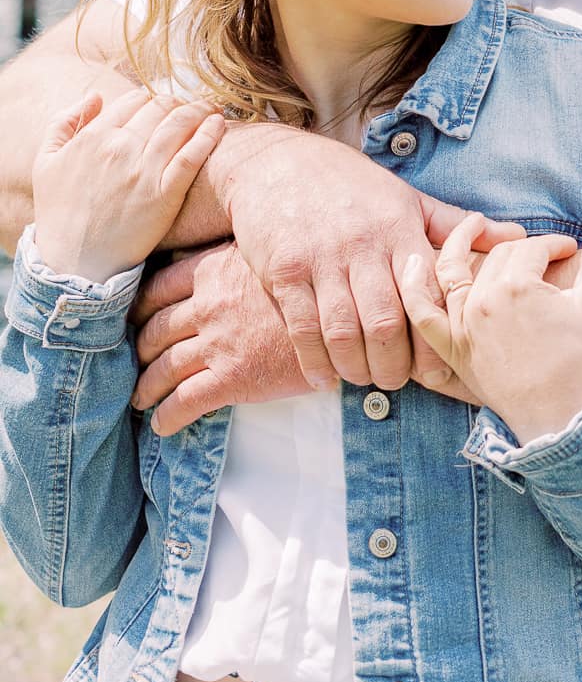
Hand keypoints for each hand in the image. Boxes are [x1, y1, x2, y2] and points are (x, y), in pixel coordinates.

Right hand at [32, 87, 224, 283]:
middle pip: (161, 108)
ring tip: (210, 110)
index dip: (151, 100)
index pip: (135, 99)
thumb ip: (64, 123)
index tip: (161, 107)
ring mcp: (144, 171)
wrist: (74, 264)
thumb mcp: (45, 163)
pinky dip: (208, 133)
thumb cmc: (59, 214)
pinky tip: (218, 123)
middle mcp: (120, 148)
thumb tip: (95, 95)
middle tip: (189, 108)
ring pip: (179, 124)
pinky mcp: (165, 194)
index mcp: (94, 137)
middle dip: (177, 103)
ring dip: (198, 110)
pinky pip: (193, 154)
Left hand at [130, 241, 310, 434]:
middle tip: (138, 362)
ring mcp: (218, 343)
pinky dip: (167, 417)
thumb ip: (233, 257)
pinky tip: (162, 426)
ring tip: (142, 399)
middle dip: (141, 350)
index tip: (136, 321)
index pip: (159, 289)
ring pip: (164, 369)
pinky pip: (184, 402)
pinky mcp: (232, 378)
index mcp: (214, 270)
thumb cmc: (311, 284)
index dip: (142, 309)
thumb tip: (208, 255)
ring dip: (147, 387)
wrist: (345, 319)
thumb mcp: (267, 255)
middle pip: (155, 330)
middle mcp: (209, 306)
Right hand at [214, 123, 524, 390]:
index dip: (435, 340)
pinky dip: (315, 363)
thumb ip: (454, 227)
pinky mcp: (284, 271)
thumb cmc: (349, 186)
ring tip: (366, 379)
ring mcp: (320, 259)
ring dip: (357, 368)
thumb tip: (516, 236)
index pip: (428, 293)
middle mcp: (362, 244)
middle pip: (387, 322)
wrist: (278, 164)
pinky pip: (302, 329)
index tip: (440, 371)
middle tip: (398, 382)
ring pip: (345, 332)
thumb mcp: (405, 197)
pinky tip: (327, 377)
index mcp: (399, 228)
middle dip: (395, 366)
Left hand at [400, 212, 581, 443]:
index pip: (534, 249)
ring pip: (456, 270)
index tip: (570, 250)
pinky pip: (421, 315)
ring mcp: (464, 323)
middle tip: (542, 255)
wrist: (558, 417)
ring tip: (473, 225)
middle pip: (499, 256)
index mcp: (519, 286)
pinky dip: (412, 288)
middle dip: (523, 248)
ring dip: (459, 242)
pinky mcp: (452, 347)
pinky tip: (409, 263)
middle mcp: (485, 299)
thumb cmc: (577, 363)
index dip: (555, 245)